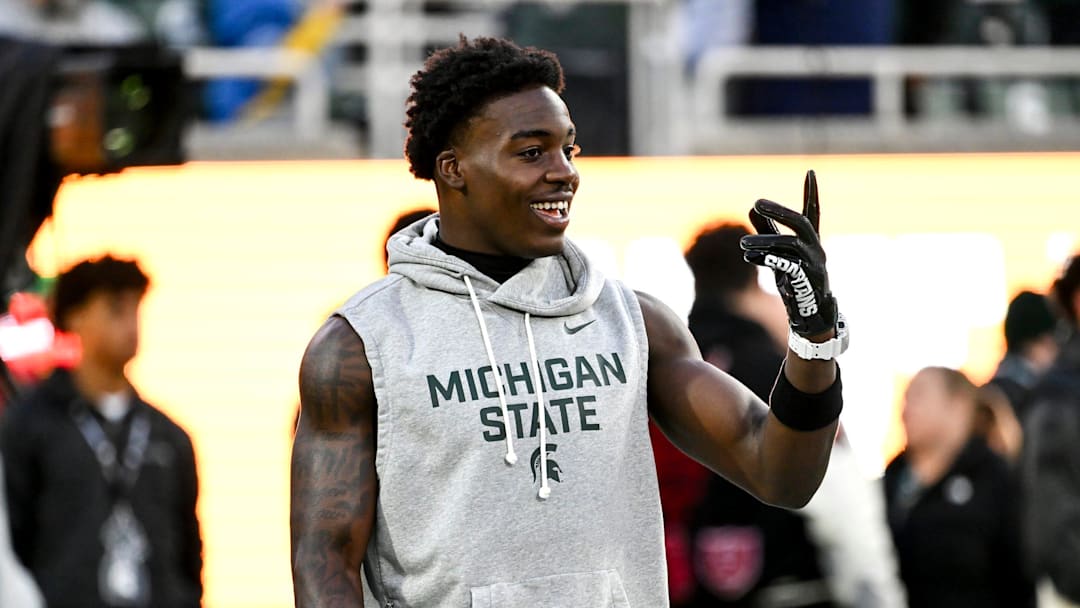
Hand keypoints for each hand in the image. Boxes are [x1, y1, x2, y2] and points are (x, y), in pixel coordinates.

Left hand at [740, 170, 837, 338]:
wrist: (809, 313)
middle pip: (801, 223)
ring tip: (741, 242)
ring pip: (790, 245)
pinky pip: (787, 266)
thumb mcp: (777, 254)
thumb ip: (766, 232)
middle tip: (757, 203)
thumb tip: (751, 208)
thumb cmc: (794, 280)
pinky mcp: (806, 281)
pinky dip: (767, 259)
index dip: (812, 193)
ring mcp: (813, 264)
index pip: (813, 212)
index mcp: (810, 240)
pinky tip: (749, 257)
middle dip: (780, 211)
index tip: (810, 171)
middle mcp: (815, 248)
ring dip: (765, 240)